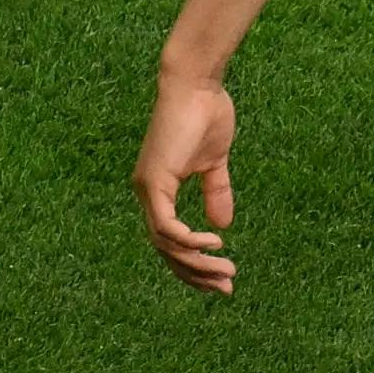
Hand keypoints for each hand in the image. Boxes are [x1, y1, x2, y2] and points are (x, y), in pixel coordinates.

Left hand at [134, 72, 239, 291]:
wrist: (196, 85)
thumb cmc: (206, 115)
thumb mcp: (215, 162)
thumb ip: (216, 192)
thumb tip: (223, 225)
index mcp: (159, 191)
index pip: (171, 241)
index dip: (195, 262)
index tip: (222, 277)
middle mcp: (148, 195)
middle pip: (167, 251)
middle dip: (196, 273)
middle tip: (226, 287)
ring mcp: (147, 190)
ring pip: (166, 245)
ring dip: (196, 263)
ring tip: (225, 272)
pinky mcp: (153, 183)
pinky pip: (166, 227)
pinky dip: (189, 240)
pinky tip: (213, 244)